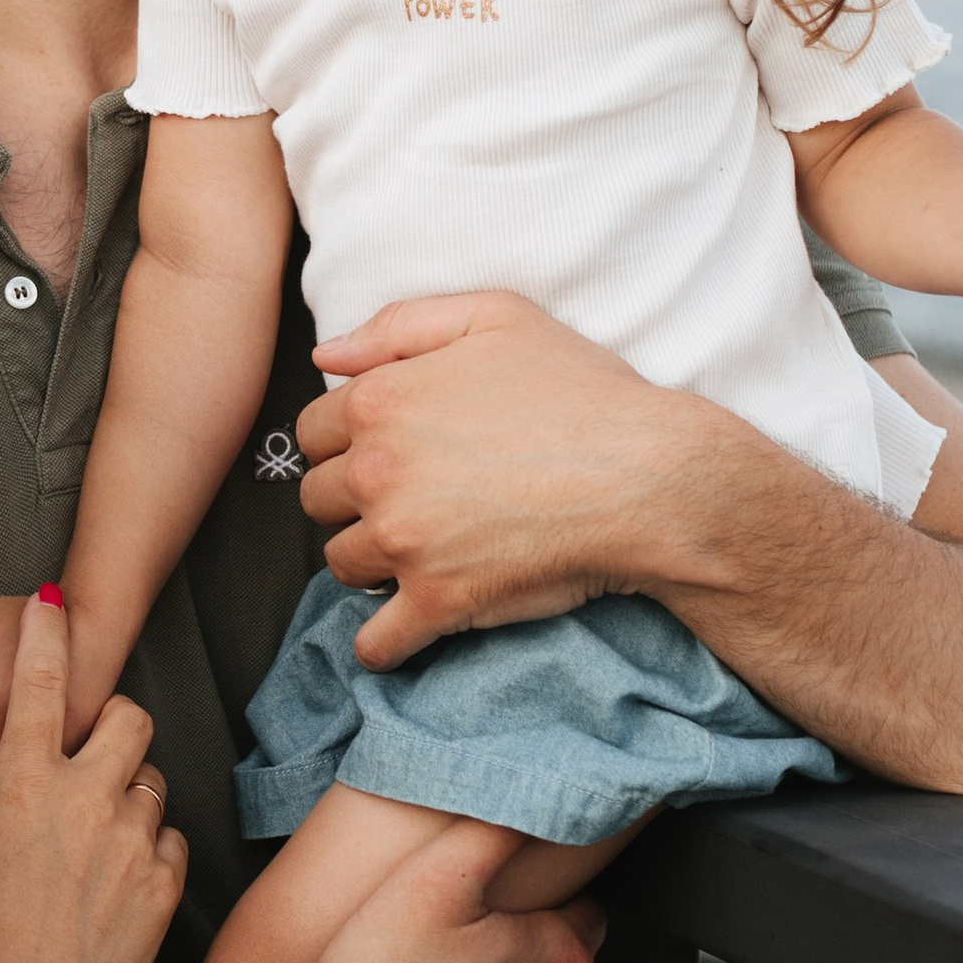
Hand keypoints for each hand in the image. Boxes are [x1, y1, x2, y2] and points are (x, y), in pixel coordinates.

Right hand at [0, 593, 184, 962]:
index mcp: (26, 782)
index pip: (40, 681)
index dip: (47, 631)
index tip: (52, 599)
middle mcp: (87, 797)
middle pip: (129, 716)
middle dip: (113, 723)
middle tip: (91, 753)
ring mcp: (133, 838)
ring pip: (152, 779)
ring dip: (129, 791)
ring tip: (96, 834)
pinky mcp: (164, 881)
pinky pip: (170, 839)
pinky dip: (149, 848)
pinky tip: (116, 879)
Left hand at [294, 291, 708, 668]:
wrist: (649, 478)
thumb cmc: (582, 393)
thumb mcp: (495, 319)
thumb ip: (399, 326)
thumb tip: (326, 352)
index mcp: (380, 401)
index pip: (313, 432)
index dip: (346, 441)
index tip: (385, 453)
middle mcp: (377, 471)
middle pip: (320, 499)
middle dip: (353, 501)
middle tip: (406, 501)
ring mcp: (403, 541)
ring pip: (342, 564)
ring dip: (370, 562)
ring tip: (418, 552)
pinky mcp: (437, 602)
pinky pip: (377, 641)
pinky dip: (382, 643)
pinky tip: (401, 631)